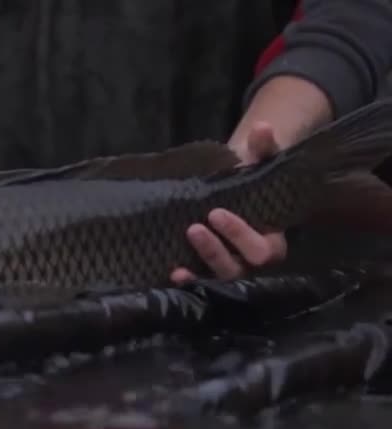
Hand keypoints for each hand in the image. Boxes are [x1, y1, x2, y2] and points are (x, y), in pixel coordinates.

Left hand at [170, 121, 288, 284]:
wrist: (232, 197)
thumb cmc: (249, 184)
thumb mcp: (258, 166)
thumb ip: (264, 149)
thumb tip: (261, 127)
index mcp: (272, 242)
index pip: (262, 248)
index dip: (240, 234)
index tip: (216, 212)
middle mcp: (252, 263)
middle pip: (240, 266)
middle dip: (217, 249)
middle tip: (195, 226)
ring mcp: (230, 270)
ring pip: (220, 277)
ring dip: (202, 261)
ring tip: (184, 238)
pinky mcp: (209, 274)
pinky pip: (200, 284)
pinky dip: (189, 280)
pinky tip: (173, 272)